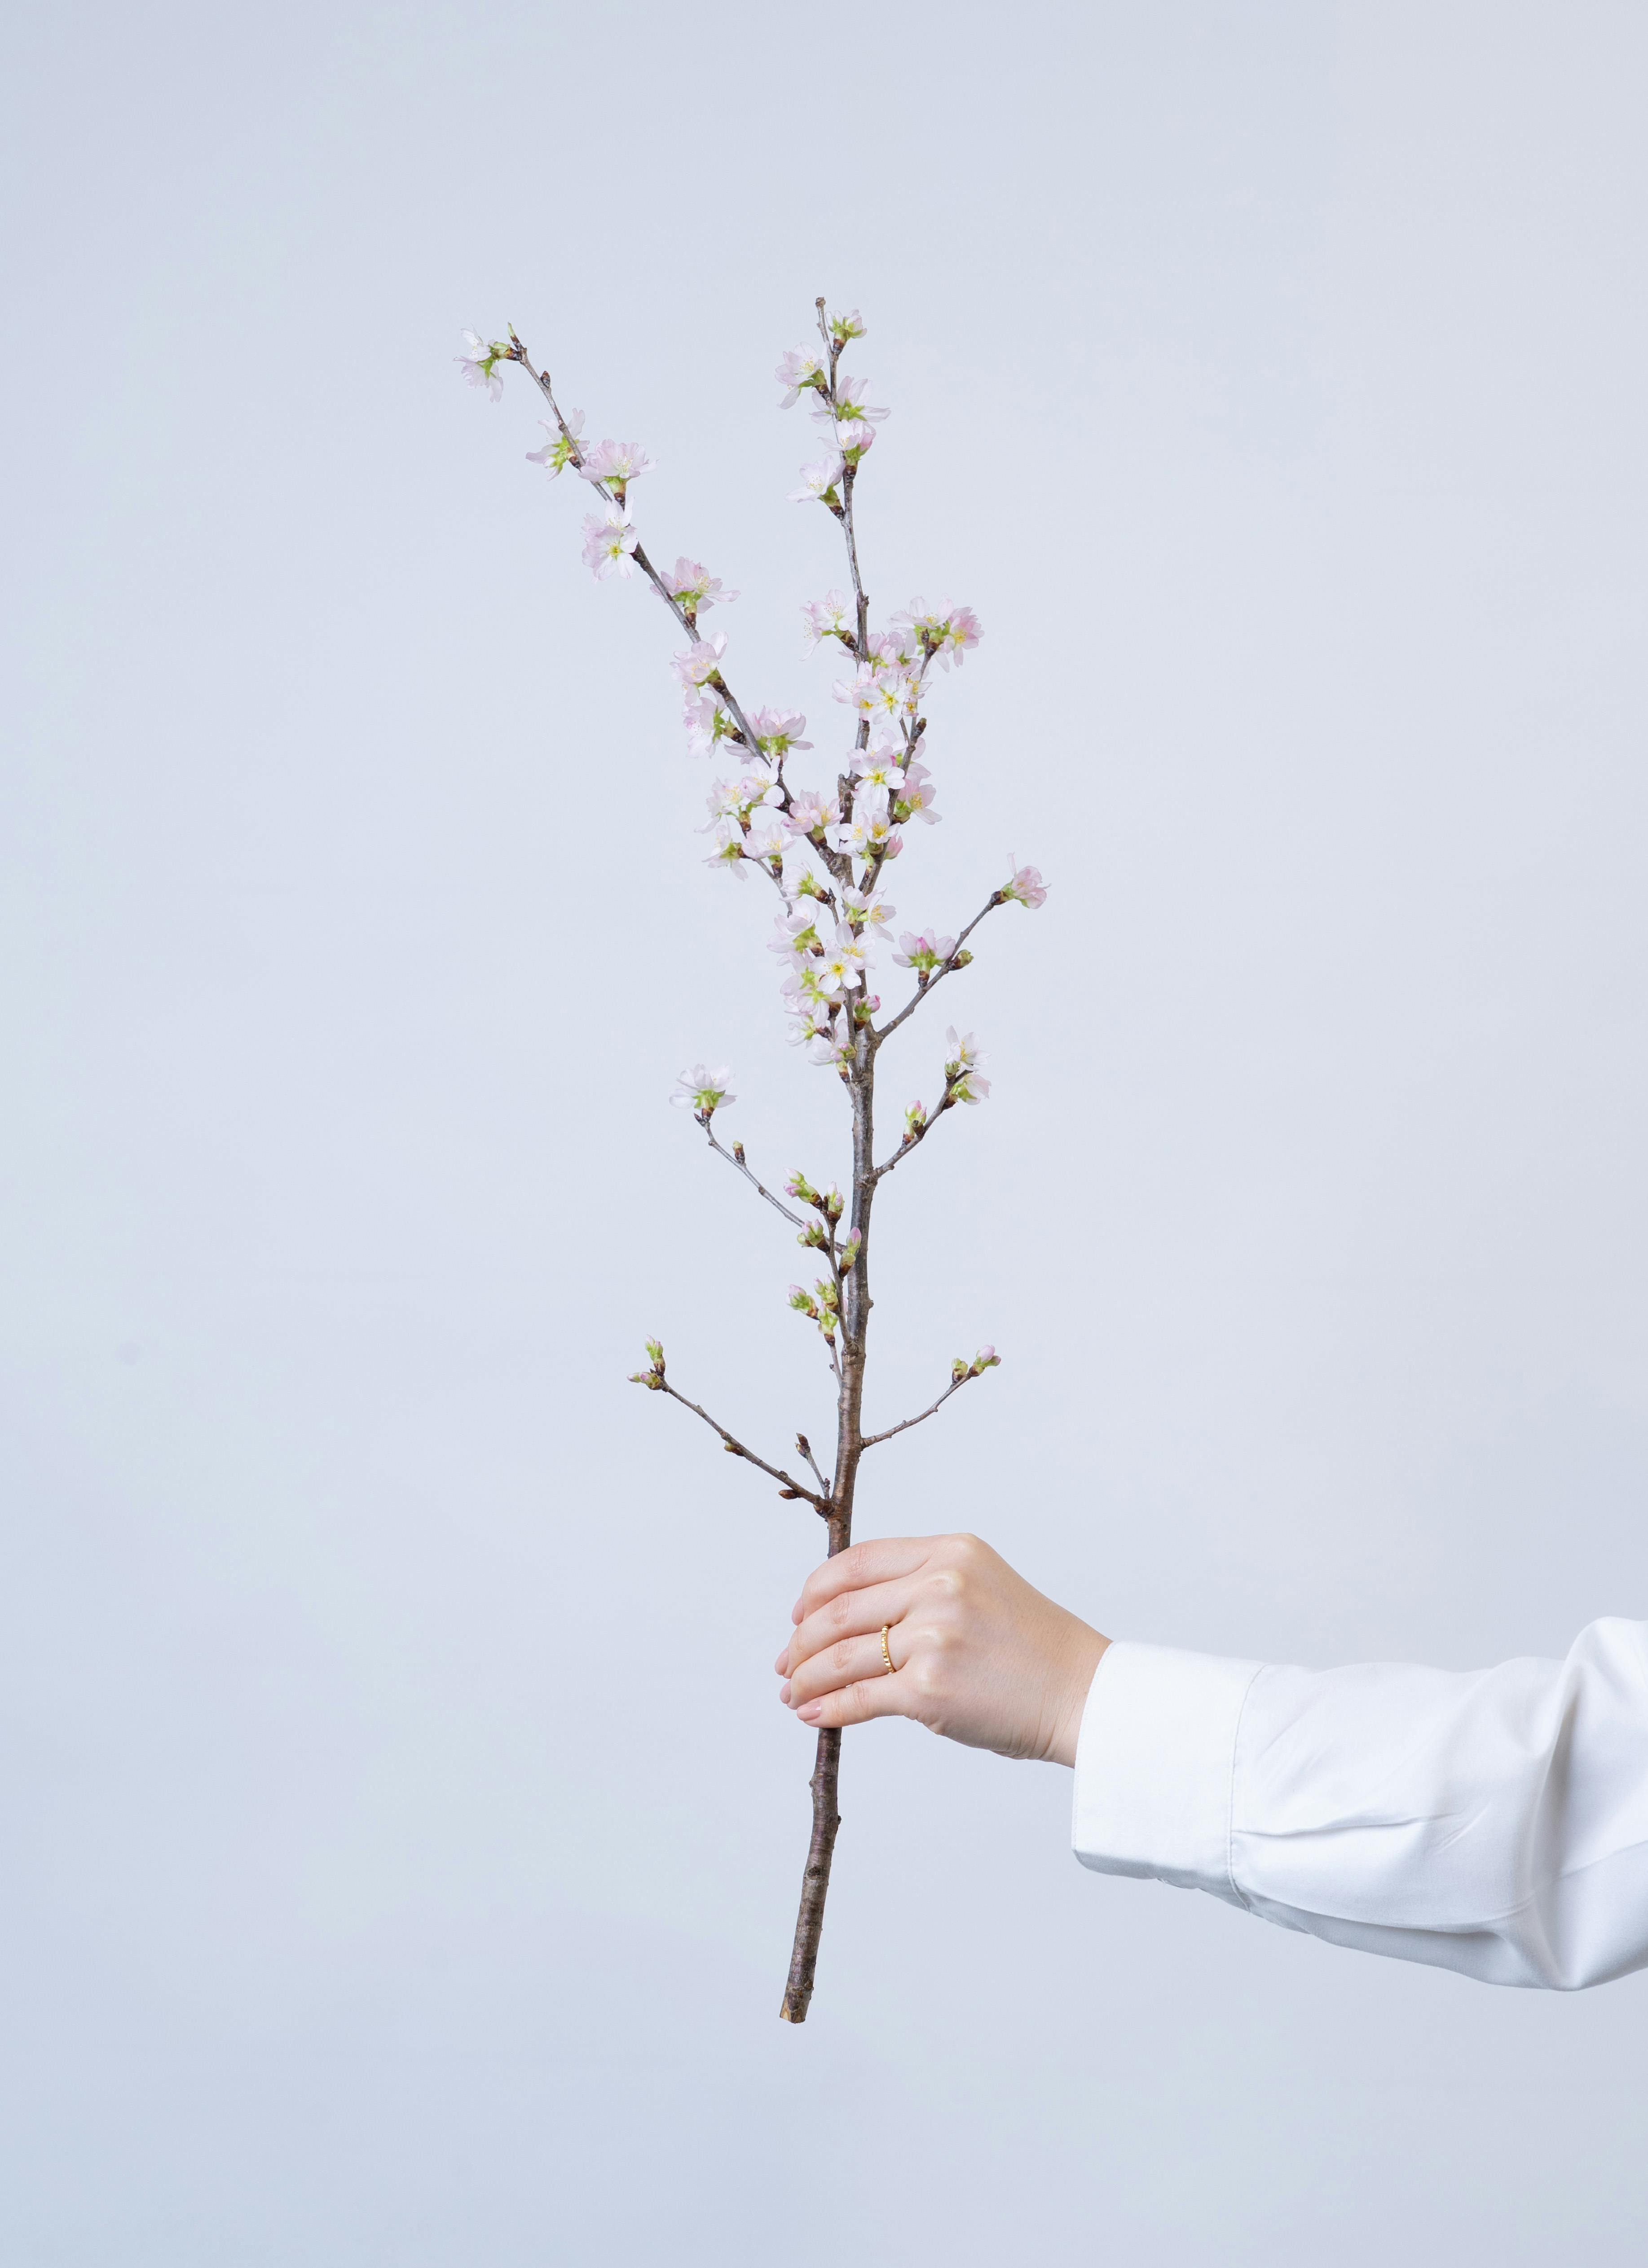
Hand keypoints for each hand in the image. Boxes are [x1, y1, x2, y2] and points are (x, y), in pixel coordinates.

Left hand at [775, 1533, 1108, 1765]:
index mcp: (950, 1551)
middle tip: (784, 1663)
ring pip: (841, 1655)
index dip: (816, 1589)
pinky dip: (827, 1709)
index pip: (858, 1561)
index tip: (798, 1615)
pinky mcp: (930, 1689)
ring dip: (806, 1678)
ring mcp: (934, 1636)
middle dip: (801, 1640)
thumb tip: (847, 1616)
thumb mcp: (980, 1586)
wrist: (1082, 1693)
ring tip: (792, 1694)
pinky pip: (858, 1698)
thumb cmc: (1031, 1649)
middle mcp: (940, 1585)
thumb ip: (921, 1586)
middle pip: (840, 1609)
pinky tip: (813, 1716)